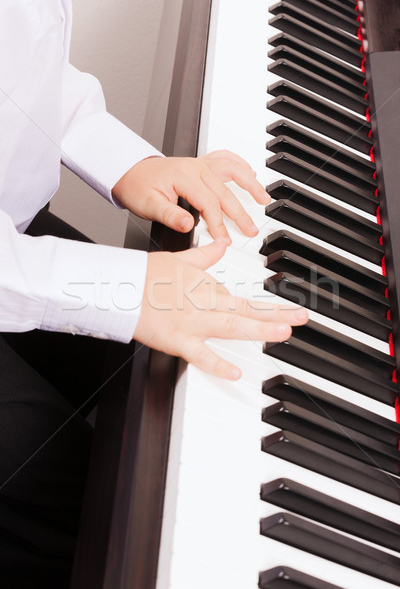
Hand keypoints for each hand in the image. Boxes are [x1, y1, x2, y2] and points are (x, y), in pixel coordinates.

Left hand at [112, 150, 269, 242]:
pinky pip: (225, 159)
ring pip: (232, 170)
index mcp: (184, 177)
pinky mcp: (201, 164)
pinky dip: (240, 164)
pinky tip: (250, 172)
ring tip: (263, 198)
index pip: (209, 204)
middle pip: (225, 192)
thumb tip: (188, 225)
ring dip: (250, 183)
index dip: (219, 224)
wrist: (129, 170)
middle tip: (251, 230)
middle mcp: (196, 168)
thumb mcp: (148, 205)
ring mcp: (200, 164)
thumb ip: (169, 215)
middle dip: (240, 213)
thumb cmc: (138, 187)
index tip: (225, 240)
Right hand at [134, 240, 307, 379]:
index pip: (243, 298)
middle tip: (301, 318)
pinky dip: (217, 364)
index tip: (291, 309)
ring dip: (259, 328)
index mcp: (206, 287)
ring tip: (284, 332)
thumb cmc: (146, 273)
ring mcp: (193, 322)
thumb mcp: (179, 259)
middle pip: (246, 311)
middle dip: (276, 315)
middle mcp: (204, 304)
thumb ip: (205, 254)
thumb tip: (222, 243)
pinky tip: (237, 372)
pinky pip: (199, 354)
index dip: (269, 306)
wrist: (119, 286)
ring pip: (232, 325)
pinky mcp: (177, 340)